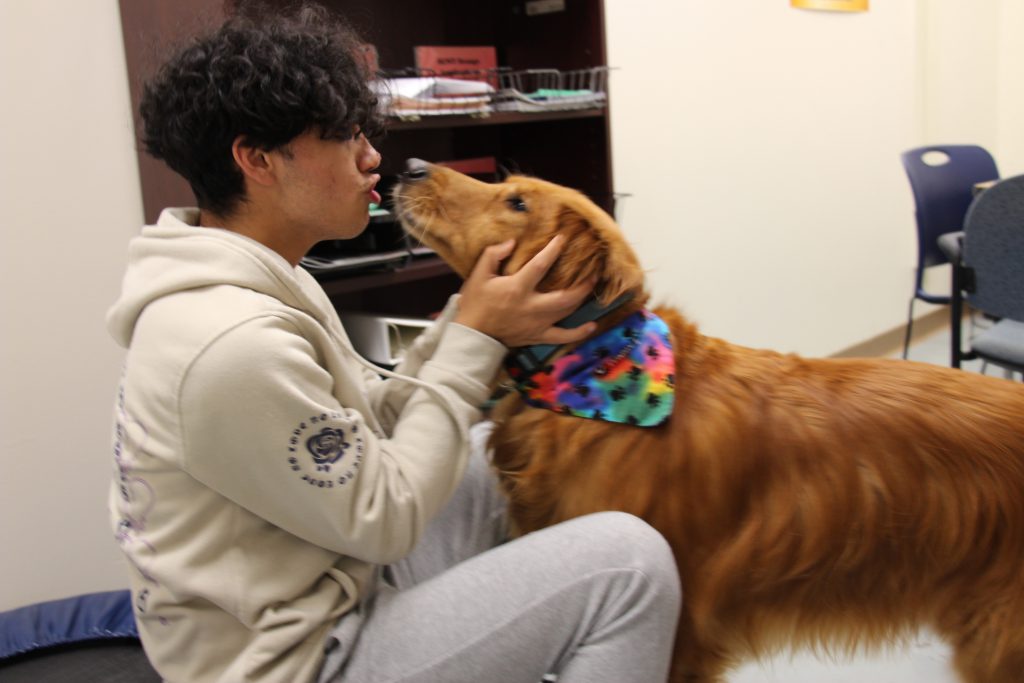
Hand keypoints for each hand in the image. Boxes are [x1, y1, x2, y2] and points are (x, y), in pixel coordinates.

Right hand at [454, 235, 596, 347]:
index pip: (540, 265)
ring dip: (582, 298)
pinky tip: (591, 325)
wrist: (473, 336)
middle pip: (565, 295)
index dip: (553, 250)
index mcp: (517, 289)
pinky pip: (563, 337)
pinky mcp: (538, 336)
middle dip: (582, 282)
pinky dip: (579, 333)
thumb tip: (511, 242)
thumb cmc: (475, 304)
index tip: (563, 238)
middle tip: (593, 269)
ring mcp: (538, 324)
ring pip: (567, 312)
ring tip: (592, 285)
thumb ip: (493, 255)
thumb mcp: (478, 276)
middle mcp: (532, 307)